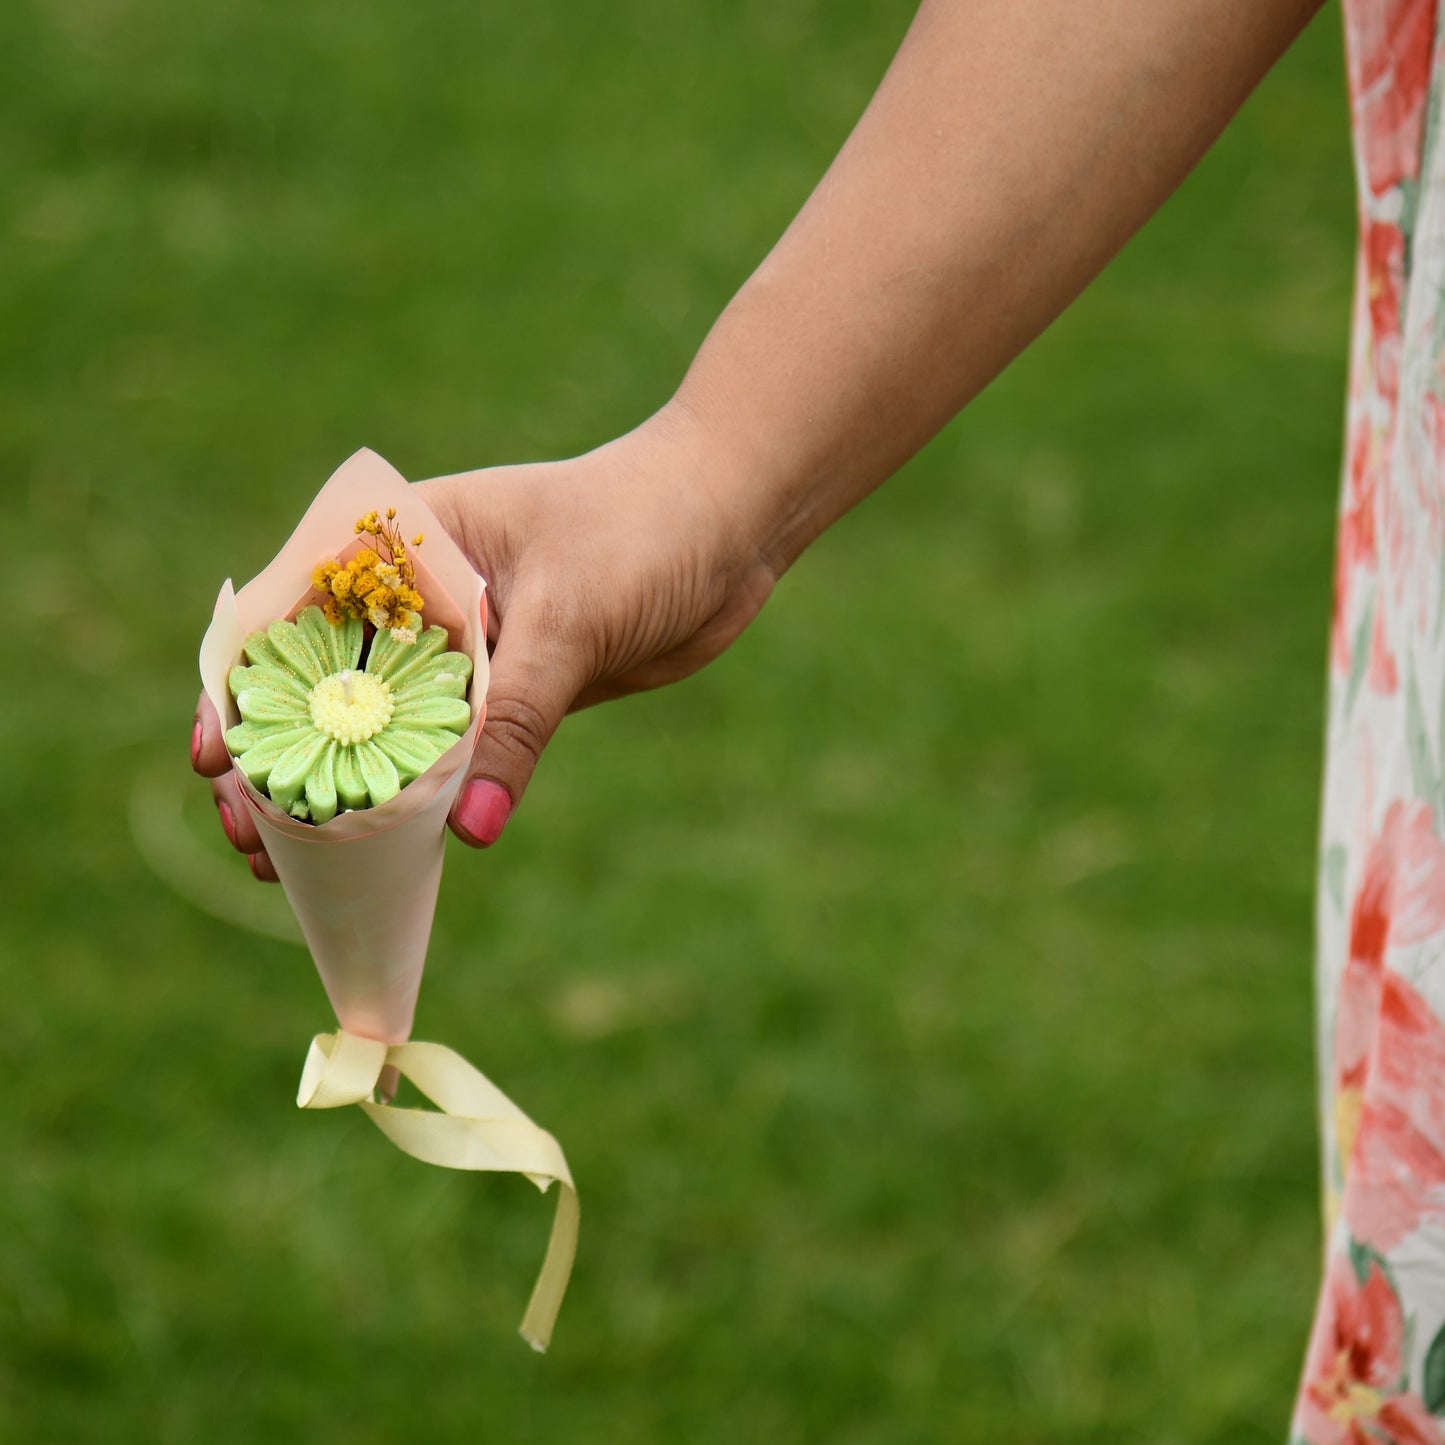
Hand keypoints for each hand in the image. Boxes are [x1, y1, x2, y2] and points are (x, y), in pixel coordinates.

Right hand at [190, 405, 778, 869]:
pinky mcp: (510, 690)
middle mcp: (419, 596)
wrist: (731, 526)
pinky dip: (417, 798)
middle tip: (252, 838)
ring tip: (290, 864)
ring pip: (381, 727)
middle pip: (322, 684)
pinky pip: (449, 751)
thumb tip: (469, 833)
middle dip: (280, 758)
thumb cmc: (643, 529)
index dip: (241, 686)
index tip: (216, 755)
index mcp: (404, 539)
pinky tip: (385, 852)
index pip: (293, 613)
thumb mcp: (569, 616)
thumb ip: (517, 719)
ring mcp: (463, 647)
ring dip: (339, 791)